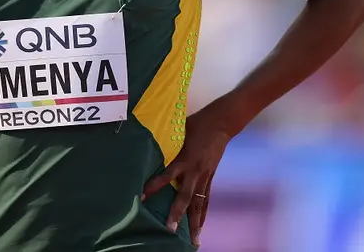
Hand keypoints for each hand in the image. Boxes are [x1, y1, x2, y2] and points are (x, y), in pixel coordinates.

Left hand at [141, 106, 233, 247]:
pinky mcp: (210, 178)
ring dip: (196, 222)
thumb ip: (166, 142)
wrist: (221, 123)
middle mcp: (195, 171)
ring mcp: (205, 176)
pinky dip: (204, 214)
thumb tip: (148, 145)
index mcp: (184, 158)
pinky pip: (207, 200)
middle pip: (185, 197)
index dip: (154, 186)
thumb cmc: (196, 123)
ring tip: (194, 240)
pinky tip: (201, 226)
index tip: (142, 197)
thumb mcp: (178, 130)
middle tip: (170, 230)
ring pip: (199, 204)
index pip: (166, 176)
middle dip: (177, 214)